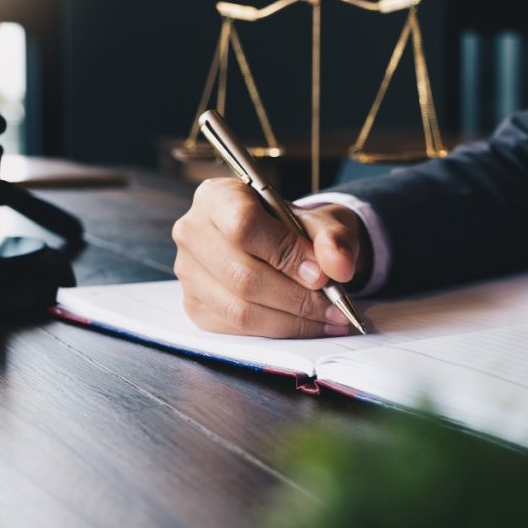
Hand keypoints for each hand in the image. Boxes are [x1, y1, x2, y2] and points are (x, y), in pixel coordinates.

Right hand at [172, 178, 369, 337]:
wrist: (280, 244)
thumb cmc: (294, 229)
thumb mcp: (319, 222)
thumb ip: (333, 239)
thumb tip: (339, 267)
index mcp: (217, 196)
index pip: (244, 225)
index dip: (285, 253)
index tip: (321, 274)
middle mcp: (192, 232)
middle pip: (242, 275)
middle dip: (296, 298)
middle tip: (334, 305)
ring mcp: (188, 272)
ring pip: (240, 309)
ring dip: (292, 321)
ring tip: (328, 318)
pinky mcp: (194, 306)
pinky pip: (236, 328)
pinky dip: (278, 331)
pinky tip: (305, 325)